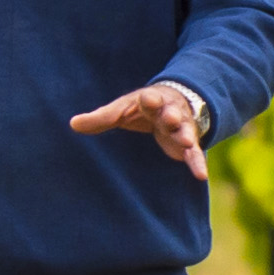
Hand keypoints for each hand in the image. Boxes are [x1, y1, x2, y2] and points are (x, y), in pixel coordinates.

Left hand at [71, 77, 210, 177]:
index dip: (149, 99)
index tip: (147, 99)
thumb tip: (72, 124)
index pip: (149, 98)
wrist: (174, 104)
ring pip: (185, 131)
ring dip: (185, 135)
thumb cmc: (141, 108)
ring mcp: (182, 128)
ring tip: (186, 142)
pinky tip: (201, 176)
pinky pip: (194, 155)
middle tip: (169, 118)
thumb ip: (101, 118)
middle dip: (171, 115)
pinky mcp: (188, 146)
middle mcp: (170, 111)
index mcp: (151, 100)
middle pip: (171, 112)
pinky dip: (197, 164)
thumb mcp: (121, 110)